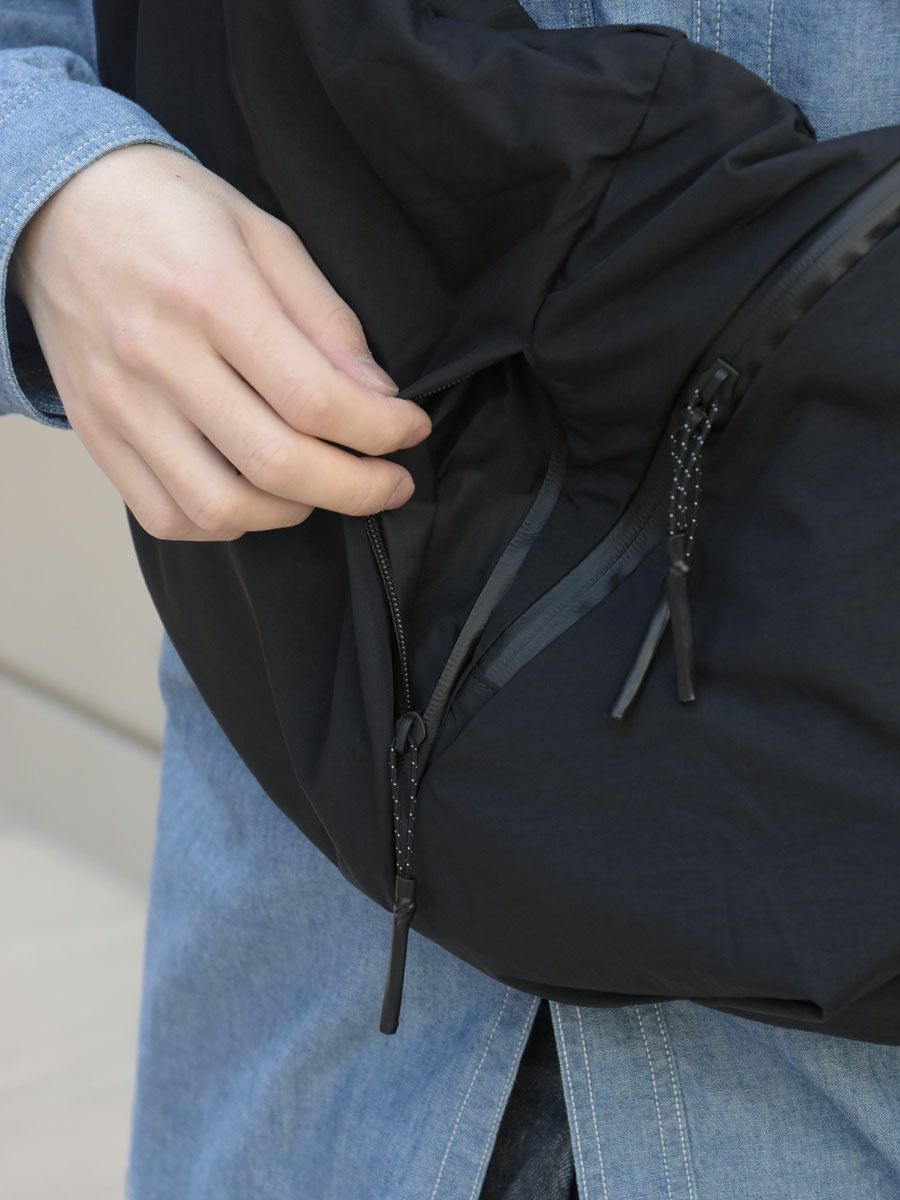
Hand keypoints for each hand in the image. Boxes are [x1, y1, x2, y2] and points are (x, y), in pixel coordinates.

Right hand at [9, 142, 429, 540]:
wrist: (56, 211)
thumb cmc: (169, 212)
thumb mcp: (263, 233)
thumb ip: (325, 318)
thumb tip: (378, 395)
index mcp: (208, 292)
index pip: (312, 396)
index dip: (379, 429)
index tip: (410, 428)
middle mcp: (157, 357)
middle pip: (275, 462)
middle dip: (356, 489)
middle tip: (392, 484)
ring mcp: (120, 405)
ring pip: (220, 506)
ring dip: (293, 512)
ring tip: (323, 487)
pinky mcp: (97, 435)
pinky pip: (166, 515)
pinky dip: (225, 524)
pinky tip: (257, 496)